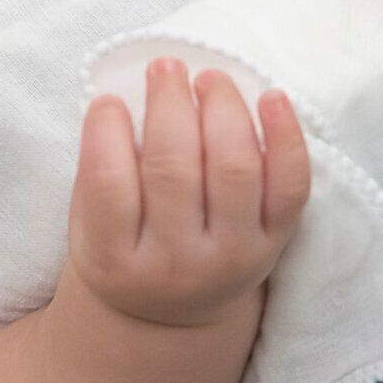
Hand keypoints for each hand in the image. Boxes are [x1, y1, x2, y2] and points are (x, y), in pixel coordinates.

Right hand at [67, 59, 311, 328]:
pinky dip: (287, 137)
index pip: (107, 184)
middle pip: (174, 169)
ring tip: (208, 78)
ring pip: (234, 169)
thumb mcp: (90, 224)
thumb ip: (101, 168)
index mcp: (115, 260)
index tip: (110, 100)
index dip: (106, 129)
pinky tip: (272, 97)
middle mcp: (176, 264)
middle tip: (164, 67)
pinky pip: (291, 187)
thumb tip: (127, 94)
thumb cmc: (124, 248)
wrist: (171, 315)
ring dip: (223, 108)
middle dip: (169, 103)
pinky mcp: (274, 244)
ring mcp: (232, 257)